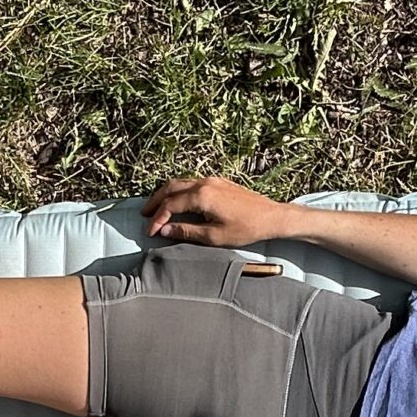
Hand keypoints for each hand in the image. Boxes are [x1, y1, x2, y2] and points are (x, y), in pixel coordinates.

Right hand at [141, 177, 288, 248]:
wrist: (271, 217)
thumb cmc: (246, 228)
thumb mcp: (214, 236)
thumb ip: (186, 232)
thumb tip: (165, 230)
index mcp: (202, 196)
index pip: (170, 206)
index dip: (157, 219)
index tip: (150, 231)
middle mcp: (204, 183)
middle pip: (170, 188)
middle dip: (155, 201)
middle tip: (145, 215)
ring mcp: (213, 180)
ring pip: (180, 183)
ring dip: (166, 195)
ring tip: (157, 208)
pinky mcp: (219, 182)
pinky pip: (192, 183)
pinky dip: (179, 191)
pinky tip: (178, 202)